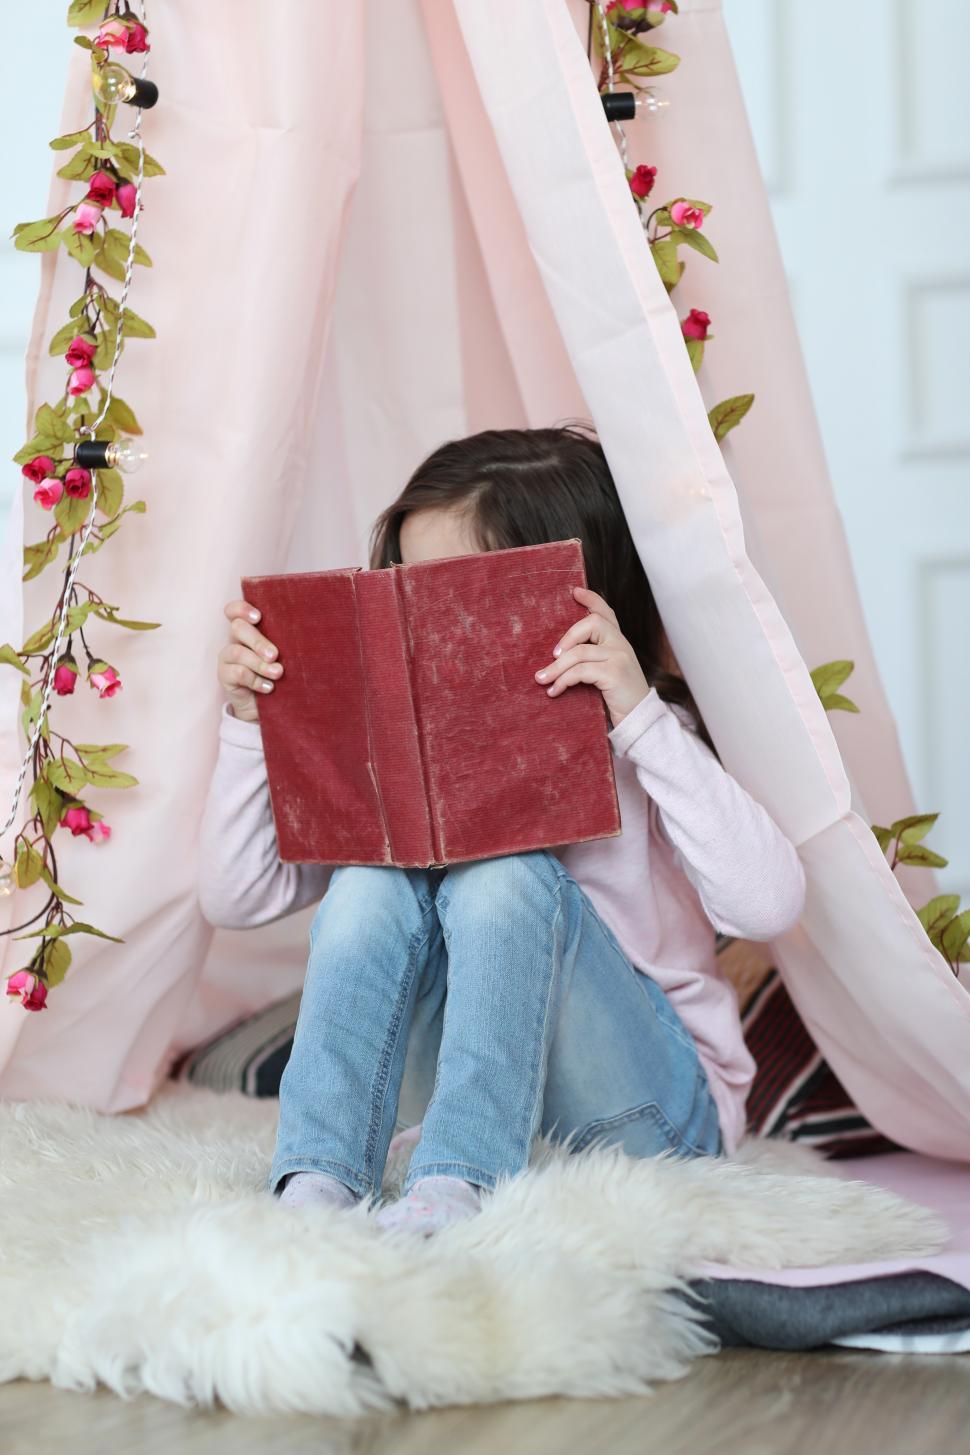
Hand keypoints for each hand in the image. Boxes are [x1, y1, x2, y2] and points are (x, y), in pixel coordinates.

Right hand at [217, 598, 282, 723]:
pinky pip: (238, 673)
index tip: (258, 617)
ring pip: (237, 652)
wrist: (266, 704)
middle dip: (258, 641)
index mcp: (248, 629)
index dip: (242, 609)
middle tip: (275, 655)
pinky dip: (256, 680)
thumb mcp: (281, 655)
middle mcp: (235, 640)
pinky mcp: (224, 676)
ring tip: (277, 673)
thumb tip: (301, 639)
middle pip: (238, 628)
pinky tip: (269, 687)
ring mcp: (227, 657)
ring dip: (260, 663)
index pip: (234, 610)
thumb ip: (283, 643)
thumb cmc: (277, 672)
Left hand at [534, 586, 649, 727]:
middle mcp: (622, 644)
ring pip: (579, 652)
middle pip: (592, 623)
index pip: (607, 613)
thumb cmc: (619, 698)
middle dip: (567, 638)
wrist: (640, 720)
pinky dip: (563, 680)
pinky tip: (554, 691)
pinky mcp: (614, 673)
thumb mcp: (609, 672)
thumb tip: (559, 654)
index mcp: (619, 642)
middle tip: (552, 655)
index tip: (574, 592)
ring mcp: (620, 657)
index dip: (591, 600)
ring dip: (556, 667)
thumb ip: (594, 658)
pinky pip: (580, 671)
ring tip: (541, 679)